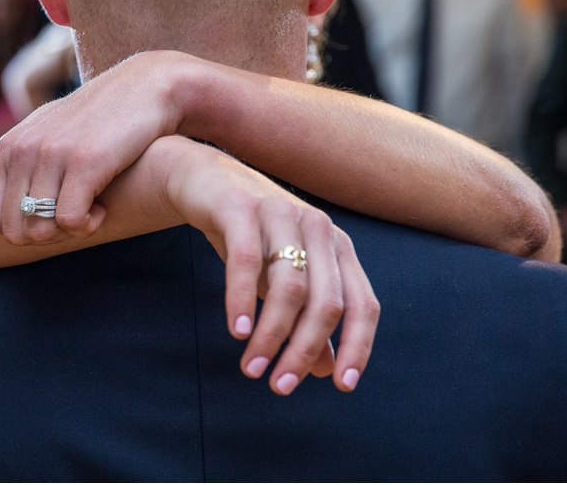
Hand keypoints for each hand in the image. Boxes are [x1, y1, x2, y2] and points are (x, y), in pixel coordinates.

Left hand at [0, 50, 190, 243]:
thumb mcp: (50, 131)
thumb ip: (22, 161)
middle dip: (44, 236)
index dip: (19, 230)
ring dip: (68, 232)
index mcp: (10, 146)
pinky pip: (70, 221)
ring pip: (40, 230)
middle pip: (14, 230)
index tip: (48, 218)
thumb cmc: (99, 117)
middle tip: (72, 218)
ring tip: (90, 210)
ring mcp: (52, 154)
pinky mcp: (85, 161)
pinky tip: (102, 208)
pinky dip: (88, 225)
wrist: (146, 86)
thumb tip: (2, 205)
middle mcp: (24, 149)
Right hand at [148, 135, 378, 393]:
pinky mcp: (241, 208)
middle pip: (326, 302)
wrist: (204, 180)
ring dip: (271, 335)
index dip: (358, 346)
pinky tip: (235, 331)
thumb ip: (306, 319)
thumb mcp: (281, 279)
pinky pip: (246, 262)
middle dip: (304, 350)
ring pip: (289, 287)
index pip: (362, 304)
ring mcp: (281, 214)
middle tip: (280, 386)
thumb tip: (325, 370)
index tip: (342, 386)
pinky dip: (241, 300)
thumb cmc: (250, 236)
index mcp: (337, 247)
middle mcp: (317, 228)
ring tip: (251, 367)